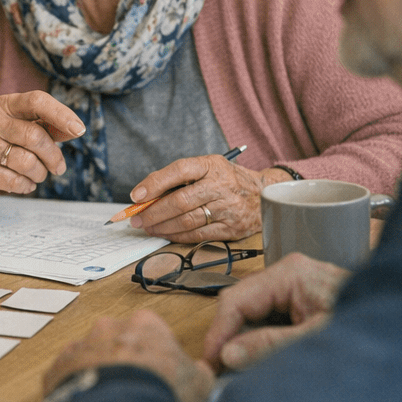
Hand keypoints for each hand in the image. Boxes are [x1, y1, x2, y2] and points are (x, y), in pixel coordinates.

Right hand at [0, 91, 84, 209]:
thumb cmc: (1, 142)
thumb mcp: (23, 128)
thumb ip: (49, 127)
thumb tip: (74, 130)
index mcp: (6, 105)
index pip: (37, 101)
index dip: (60, 114)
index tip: (79, 130)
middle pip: (35, 136)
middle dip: (53, 156)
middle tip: (58, 167)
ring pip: (27, 162)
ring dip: (40, 173)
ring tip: (37, 174)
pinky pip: (14, 180)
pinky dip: (26, 185)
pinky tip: (24, 183)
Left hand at [43, 309, 214, 401]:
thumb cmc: (160, 393)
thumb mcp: (199, 385)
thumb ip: (199, 374)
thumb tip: (201, 374)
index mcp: (144, 324)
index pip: (150, 332)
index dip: (155, 355)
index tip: (158, 375)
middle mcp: (108, 328)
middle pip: (117, 341)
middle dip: (123, 361)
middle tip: (133, 390)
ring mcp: (80, 346)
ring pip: (89, 358)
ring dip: (98, 375)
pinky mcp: (57, 368)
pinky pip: (67, 378)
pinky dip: (75, 391)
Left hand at [126, 158, 291, 241]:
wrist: (265, 194)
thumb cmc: (227, 180)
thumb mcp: (207, 168)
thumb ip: (179, 178)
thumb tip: (146, 194)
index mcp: (212, 166)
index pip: (179, 171)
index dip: (154, 183)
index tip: (136, 196)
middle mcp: (221, 186)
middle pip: (180, 201)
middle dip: (153, 212)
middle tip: (137, 218)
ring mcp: (228, 208)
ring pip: (187, 220)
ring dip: (162, 226)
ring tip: (148, 226)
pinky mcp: (232, 228)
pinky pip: (198, 235)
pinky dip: (177, 236)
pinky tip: (166, 233)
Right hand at [201, 253, 349, 370]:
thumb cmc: (372, 327)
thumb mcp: (316, 340)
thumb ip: (271, 346)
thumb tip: (228, 355)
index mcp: (291, 274)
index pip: (235, 300)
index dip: (219, 334)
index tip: (209, 364)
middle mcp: (290, 276)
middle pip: (242, 308)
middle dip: (233, 341)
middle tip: (226, 375)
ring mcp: (296, 290)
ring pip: (255, 318)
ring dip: (249, 345)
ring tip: (248, 373)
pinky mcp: (304, 306)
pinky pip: (272, 324)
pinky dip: (266, 345)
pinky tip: (269, 364)